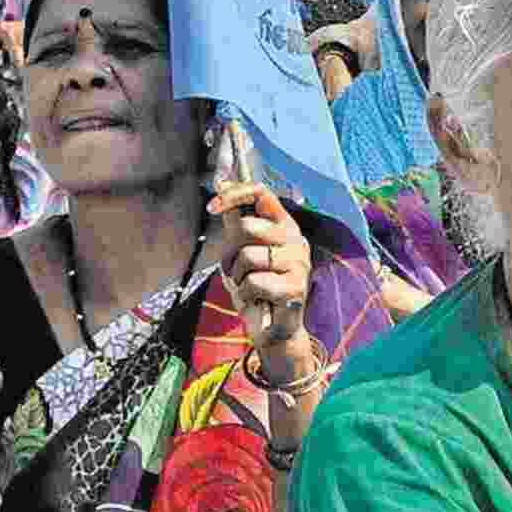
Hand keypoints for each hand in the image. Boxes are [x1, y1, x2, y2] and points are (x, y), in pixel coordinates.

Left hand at [210, 183, 312, 364]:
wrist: (272, 328)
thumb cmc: (256, 287)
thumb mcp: (240, 250)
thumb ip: (235, 219)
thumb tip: (223, 183)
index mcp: (284, 226)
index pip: (262, 193)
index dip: (235, 194)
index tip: (212, 205)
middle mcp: (296, 240)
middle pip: (249, 227)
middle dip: (232, 252)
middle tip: (238, 270)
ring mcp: (299, 263)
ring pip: (249, 256)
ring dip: (238, 277)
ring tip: (249, 288)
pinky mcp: (296, 287)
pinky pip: (254, 282)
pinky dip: (246, 295)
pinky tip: (257, 301)